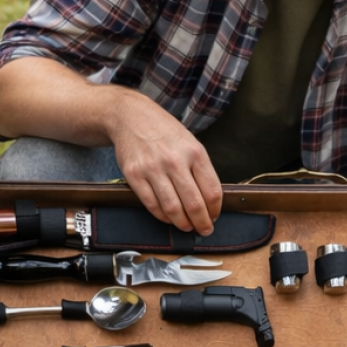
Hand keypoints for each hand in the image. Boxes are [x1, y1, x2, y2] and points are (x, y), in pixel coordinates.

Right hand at [107, 91, 223, 233]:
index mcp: (195, 152)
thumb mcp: (190, 142)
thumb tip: (209, 200)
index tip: (214, 217)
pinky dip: (163, 217)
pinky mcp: (134, 176)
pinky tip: (169, 218)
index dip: (215, 210)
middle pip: (194, 204)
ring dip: (182, 223)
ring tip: (187, 227)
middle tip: (204, 229)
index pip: (212, 191)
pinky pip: (152, 205)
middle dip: (202, 223)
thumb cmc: (164, 131)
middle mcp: (175, 161)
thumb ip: (200, 168)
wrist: (131, 117)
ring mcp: (153, 169)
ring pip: (172, 209)